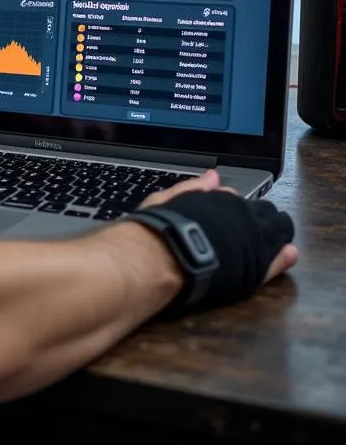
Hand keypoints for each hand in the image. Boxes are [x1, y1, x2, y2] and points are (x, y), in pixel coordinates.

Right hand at [138, 169, 297, 303]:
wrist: (158, 259)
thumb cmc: (157, 228)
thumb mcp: (167, 199)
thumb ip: (192, 188)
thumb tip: (212, 177)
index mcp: (220, 200)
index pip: (235, 199)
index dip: (234, 207)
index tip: (231, 211)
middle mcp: (239, 218)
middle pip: (259, 214)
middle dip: (259, 217)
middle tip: (253, 225)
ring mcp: (248, 245)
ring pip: (272, 235)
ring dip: (274, 233)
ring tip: (273, 237)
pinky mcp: (253, 271)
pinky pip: (274, 264)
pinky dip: (283, 258)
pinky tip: (290, 253)